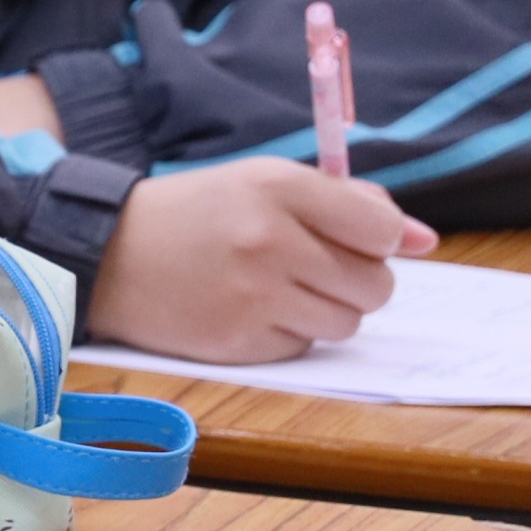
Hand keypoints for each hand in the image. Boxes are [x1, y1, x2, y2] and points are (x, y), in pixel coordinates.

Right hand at [85, 156, 436, 361]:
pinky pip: (302, 347)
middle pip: (375, 284)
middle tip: (315, 267)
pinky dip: (287, 332)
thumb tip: (425, 241)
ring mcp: (251, 297)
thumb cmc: (199, 214)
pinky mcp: (236, 342)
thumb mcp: (265, 183)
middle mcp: (268, 242)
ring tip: (281, 289)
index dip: (382, 240)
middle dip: (358, 280)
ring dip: (326, 309)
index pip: (382, 229)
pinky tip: (250, 310)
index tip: (359, 241)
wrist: (105, 254)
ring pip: (346, 322)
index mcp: (279, 189)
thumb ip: (348, 205)